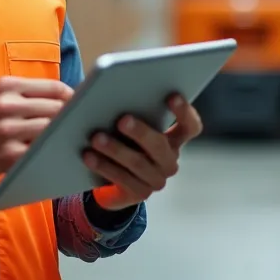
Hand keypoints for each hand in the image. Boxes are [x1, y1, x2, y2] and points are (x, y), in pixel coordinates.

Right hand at [0, 76, 73, 179]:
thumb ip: (27, 95)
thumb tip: (67, 98)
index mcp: (8, 86)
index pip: (54, 87)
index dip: (72, 96)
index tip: (79, 104)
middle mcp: (8, 105)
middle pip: (57, 108)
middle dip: (69, 117)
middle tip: (78, 123)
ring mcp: (9, 131)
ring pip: (51, 129)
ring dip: (62, 134)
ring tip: (66, 137)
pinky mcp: (10, 155)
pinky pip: (41, 150)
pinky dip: (50, 150)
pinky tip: (53, 151)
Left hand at [83, 94, 203, 210]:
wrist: (111, 181)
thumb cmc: (121, 140)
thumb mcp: (126, 124)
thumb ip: (122, 105)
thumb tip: (91, 86)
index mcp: (174, 138)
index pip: (191, 126)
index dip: (185, 112)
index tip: (171, 96)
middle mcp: (169, 159)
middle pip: (161, 145)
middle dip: (141, 132)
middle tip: (122, 120)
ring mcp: (157, 179)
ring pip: (138, 163)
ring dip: (116, 149)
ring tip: (96, 137)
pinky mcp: (140, 193)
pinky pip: (123, 179)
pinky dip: (104, 166)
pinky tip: (89, 156)